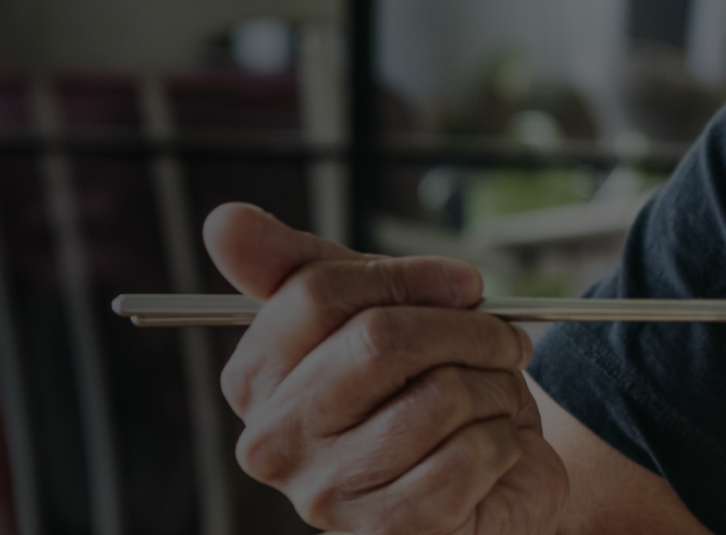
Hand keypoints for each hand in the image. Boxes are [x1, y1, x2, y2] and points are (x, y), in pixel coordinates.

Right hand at [205, 203, 568, 533]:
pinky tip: (492, 445)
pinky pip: (470, 453)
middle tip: (499, 336)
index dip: (407, 276)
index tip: (463, 282)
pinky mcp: (391, 531)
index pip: (316, 293)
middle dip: (464, 328)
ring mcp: (328, 495)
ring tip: (493, 393)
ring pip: (439, 396)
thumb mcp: (365, 310)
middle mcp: (274, 443)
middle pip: (378, 340)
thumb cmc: (416, 385)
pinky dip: (502, 438)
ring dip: (492, 384)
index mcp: (254, 380)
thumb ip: (296, 265)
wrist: (481, 474)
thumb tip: (223, 221)